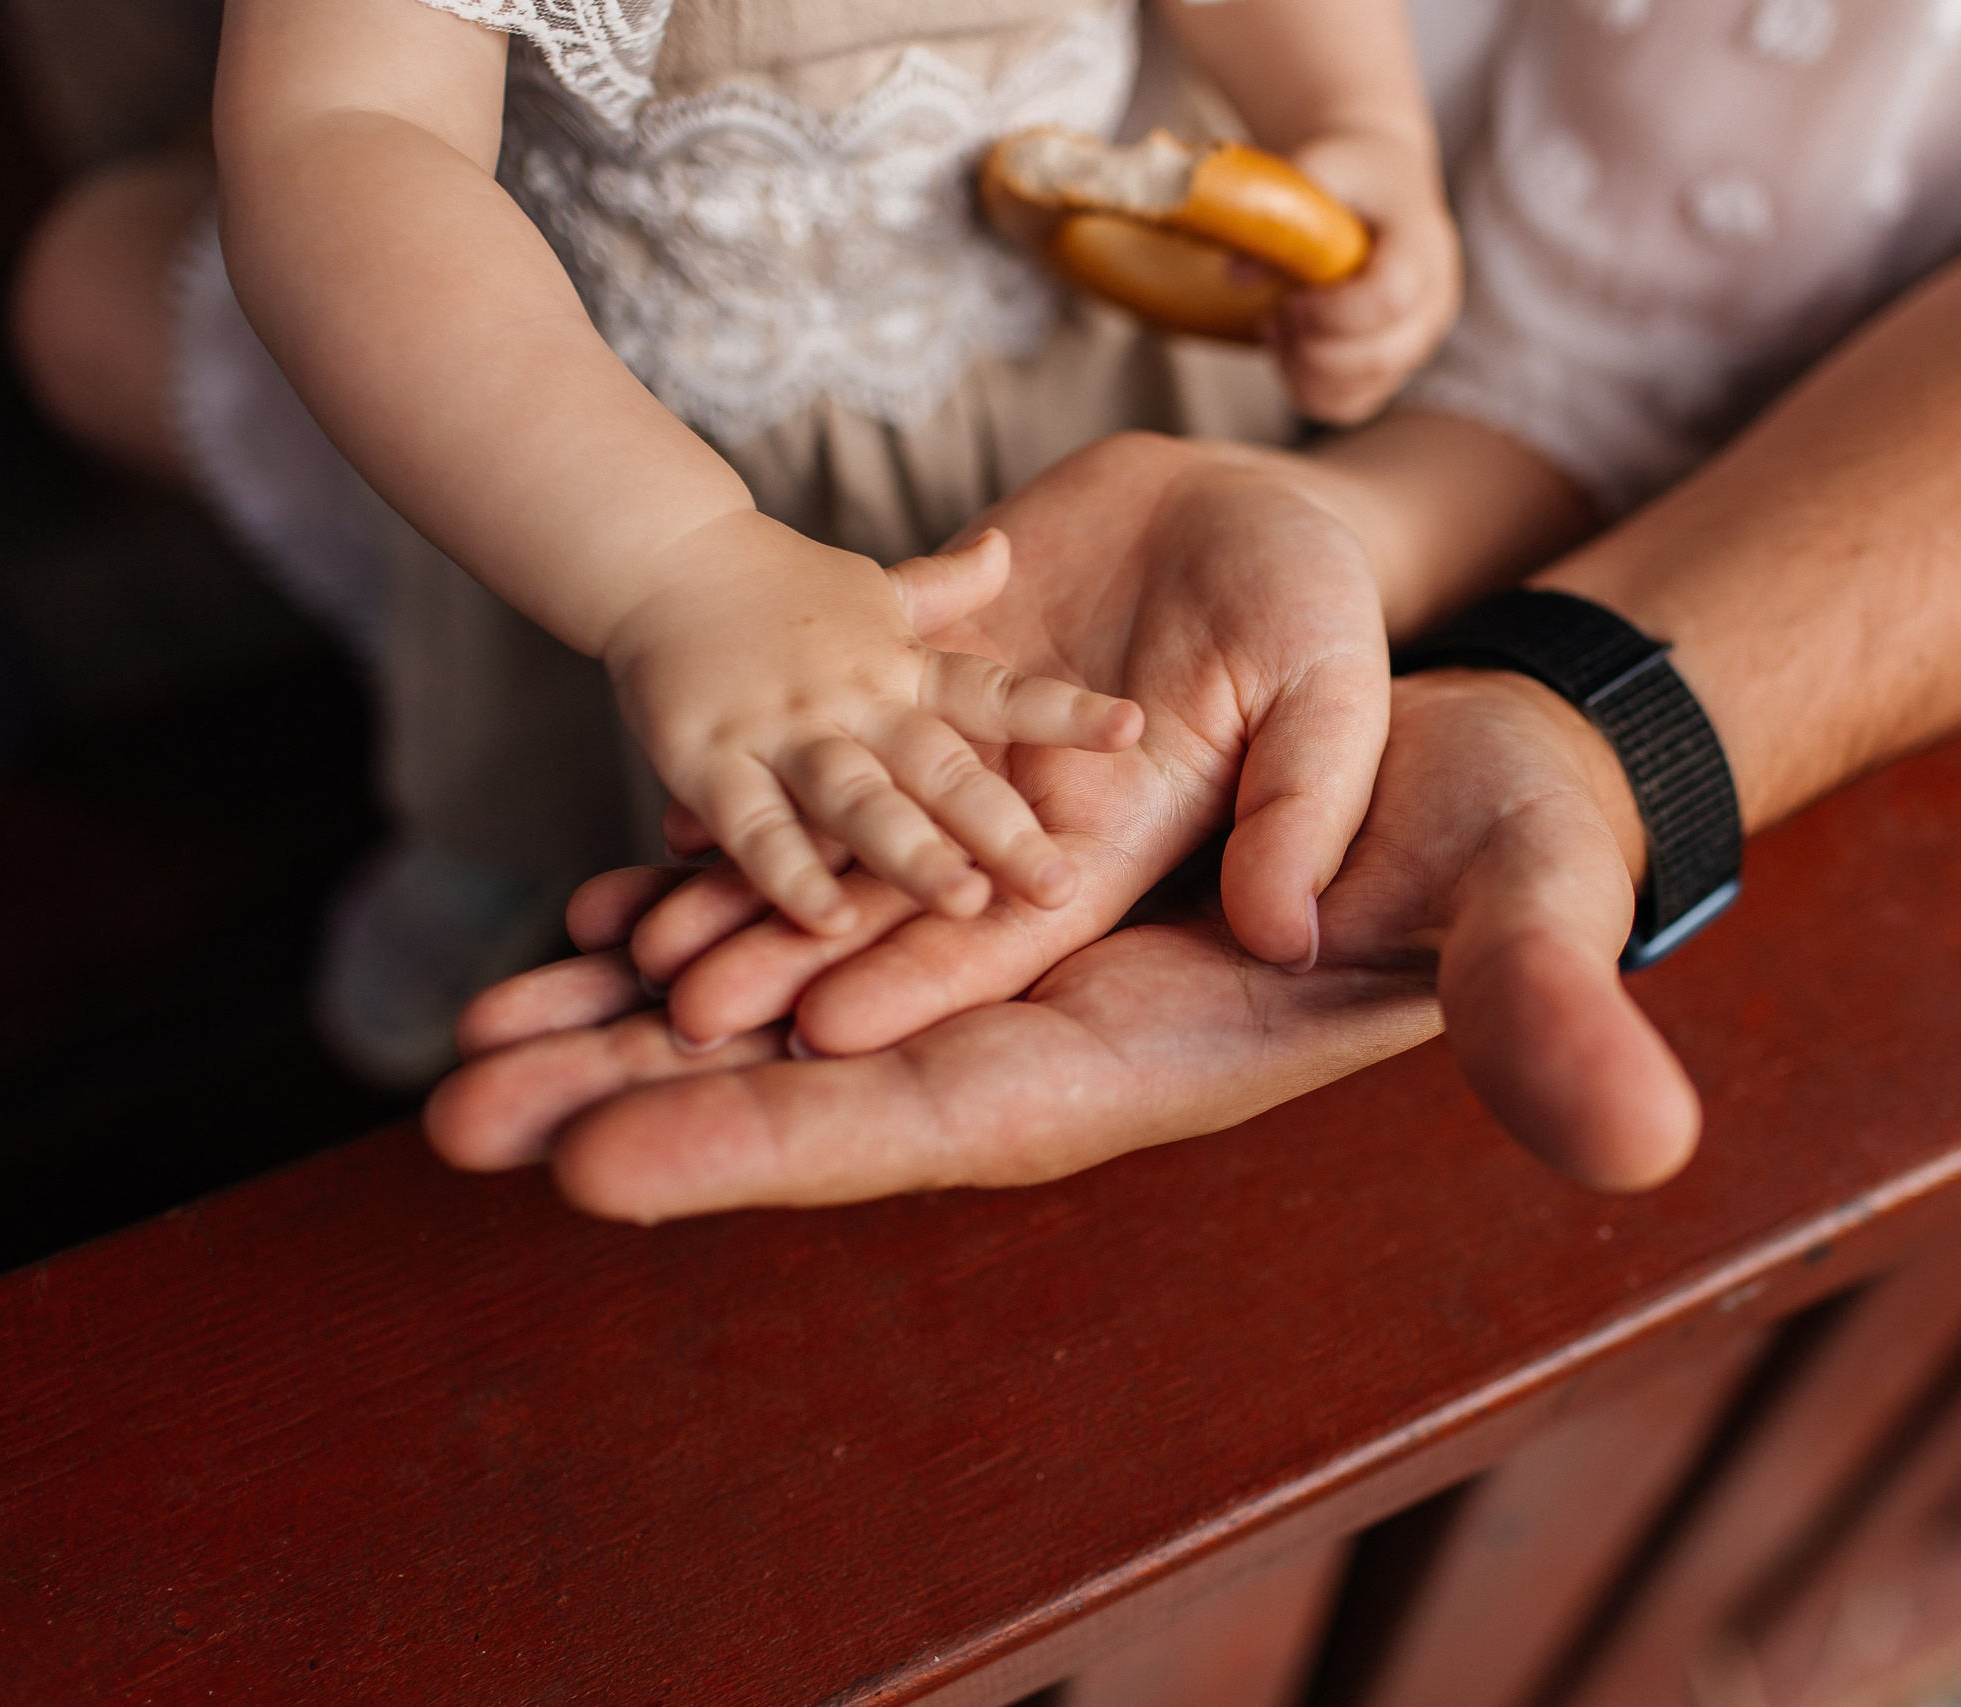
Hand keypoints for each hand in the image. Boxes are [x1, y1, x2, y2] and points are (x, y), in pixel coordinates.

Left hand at [426, 667, 1700, 1218]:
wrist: (1481, 758)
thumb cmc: (1513, 839)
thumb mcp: (1536, 904)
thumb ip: (1555, 1013)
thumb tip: (1644, 1140)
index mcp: (1143, 1062)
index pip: (937, 1125)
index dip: (777, 1145)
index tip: (603, 1168)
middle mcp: (1051, 1029)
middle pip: (818, 1083)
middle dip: (644, 1098)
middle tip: (458, 1113)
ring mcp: (1014, 957)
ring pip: (798, 999)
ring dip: (637, 1017)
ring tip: (474, 1032)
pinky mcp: (996, 877)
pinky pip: (828, 909)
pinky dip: (709, 913)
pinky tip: (593, 916)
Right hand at [604, 516, 1142, 934]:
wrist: (657, 552)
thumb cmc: (776, 587)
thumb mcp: (872, 586)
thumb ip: (946, 586)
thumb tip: (1010, 546)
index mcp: (901, 665)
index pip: (997, 692)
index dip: (1064, 713)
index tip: (1133, 729)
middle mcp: (853, 697)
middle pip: (938, 767)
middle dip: (999, 828)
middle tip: (1058, 886)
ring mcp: (781, 729)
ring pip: (856, 799)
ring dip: (909, 852)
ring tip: (963, 903)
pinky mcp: (708, 759)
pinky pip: (753, 826)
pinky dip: (788, 874)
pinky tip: (826, 923)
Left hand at [620, 432, 1394, 1056]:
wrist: (1267, 501)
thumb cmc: (1322, 598)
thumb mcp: (1334, 698)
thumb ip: (1306, 811)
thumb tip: (1290, 938)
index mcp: (1120, 854)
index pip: (999, 948)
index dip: (910, 986)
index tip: (813, 1035)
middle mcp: (1028, 832)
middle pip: (892, 918)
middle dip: (790, 968)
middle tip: (681, 1016)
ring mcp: (975, 764)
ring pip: (844, 845)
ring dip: (747, 896)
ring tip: (627, 943)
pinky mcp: (936, 696)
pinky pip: (839, 749)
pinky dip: (767, 779)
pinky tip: (672, 819)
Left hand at [1273, 129, 1460, 425]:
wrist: (1380, 182)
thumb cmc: (1349, 174)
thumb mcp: (1317, 168)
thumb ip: (1279, 210)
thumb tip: (1234, 274)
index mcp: (1422, 246)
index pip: (1390, 298)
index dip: (1334, 310)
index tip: (1294, 295)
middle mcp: (1433, 302)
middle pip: (1380, 357)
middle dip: (1312, 349)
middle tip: (1277, 314)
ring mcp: (1415, 341)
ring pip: (1361, 390)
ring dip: (1304, 371)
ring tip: (1277, 326)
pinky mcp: (1391, 366)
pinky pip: (1348, 405)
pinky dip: (1307, 389)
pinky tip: (1289, 348)